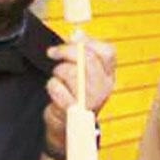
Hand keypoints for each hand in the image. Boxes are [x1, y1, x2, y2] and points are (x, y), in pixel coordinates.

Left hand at [43, 35, 115, 156]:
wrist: (67, 125)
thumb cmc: (75, 96)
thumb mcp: (83, 73)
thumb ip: (82, 52)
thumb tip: (78, 33)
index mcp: (108, 76)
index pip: (107, 52)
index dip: (87, 42)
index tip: (73, 39)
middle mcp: (103, 88)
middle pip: (87, 58)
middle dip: (66, 51)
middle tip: (54, 52)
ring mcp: (89, 100)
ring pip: (70, 71)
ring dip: (58, 72)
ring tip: (59, 79)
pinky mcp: (73, 110)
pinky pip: (56, 87)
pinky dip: (51, 86)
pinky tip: (56, 91)